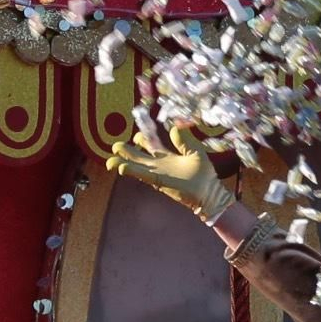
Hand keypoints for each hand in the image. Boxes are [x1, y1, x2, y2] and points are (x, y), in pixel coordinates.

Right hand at [106, 126, 234, 223]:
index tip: (138, 135)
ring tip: (110, 161)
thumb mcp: (196, 152)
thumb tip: (174, 127)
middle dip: (125, 151)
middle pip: (138, 156)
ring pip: (136, 166)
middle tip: (116, 146)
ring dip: (122, 163)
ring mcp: (157, 173)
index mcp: (168, 156)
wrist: (210, 193)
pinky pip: (142, 175)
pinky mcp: (158, 181)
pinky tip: (121, 168)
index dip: (142, 138)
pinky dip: (131, 171)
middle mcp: (160, 164)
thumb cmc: (205, 175)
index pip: (150, 144)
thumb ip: (184, 140)